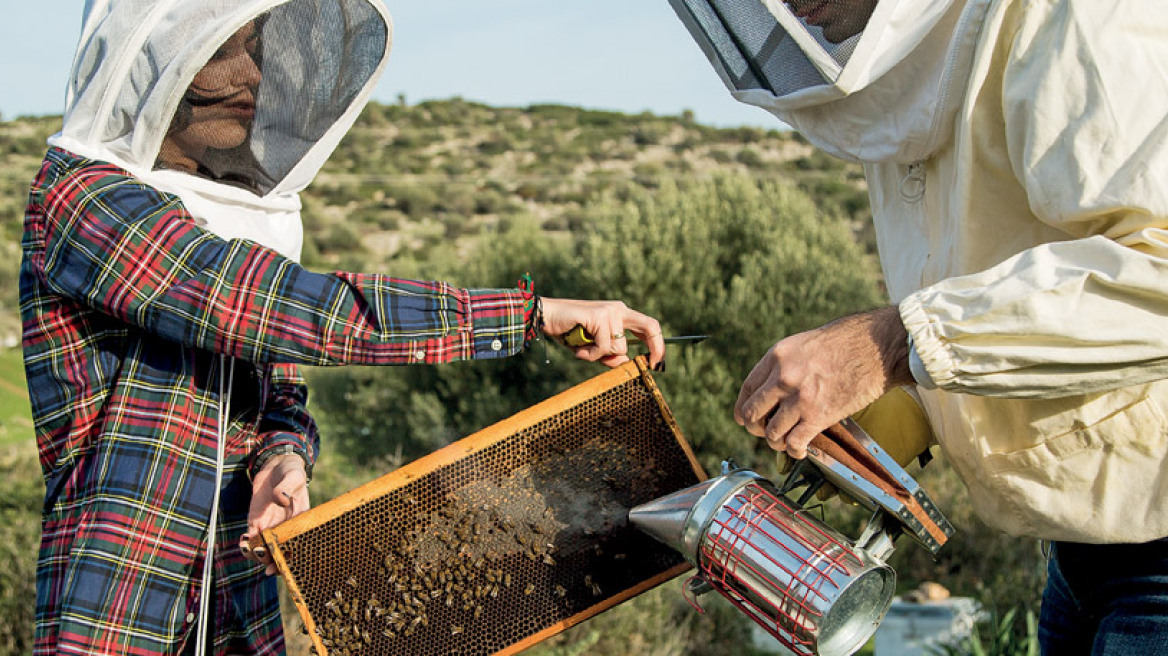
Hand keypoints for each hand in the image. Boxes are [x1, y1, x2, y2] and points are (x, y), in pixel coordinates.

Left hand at [240, 453, 309, 574]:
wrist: (276, 466)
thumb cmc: (291, 472)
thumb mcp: (293, 476)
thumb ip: (287, 487)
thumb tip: (281, 498)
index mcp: (300, 521)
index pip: (297, 545)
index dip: (290, 558)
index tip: (280, 564)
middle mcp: (286, 528)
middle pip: (280, 552)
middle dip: (270, 559)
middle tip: (260, 553)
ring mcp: (271, 526)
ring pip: (264, 549)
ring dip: (256, 554)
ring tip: (248, 547)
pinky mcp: (257, 521)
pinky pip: (251, 538)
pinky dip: (246, 544)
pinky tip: (243, 540)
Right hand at [541, 297, 664, 368]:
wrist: (546, 317)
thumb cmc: (568, 333)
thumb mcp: (593, 349)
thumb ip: (610, 355)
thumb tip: (626, 361)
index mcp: (620, 314)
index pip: (648, 326)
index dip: (658, 344)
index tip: (657, 363)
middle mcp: (618, 310)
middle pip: (650, 327)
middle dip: (656, 347)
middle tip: (653, 365)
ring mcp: (610, 312)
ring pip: (619, 348)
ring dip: (601, 357)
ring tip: (582, 350)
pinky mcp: (599, 316)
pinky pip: (604, 347)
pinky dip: (590, 354)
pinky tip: (578, 349)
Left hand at [735, 307, 911, 458]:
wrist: (876, 346)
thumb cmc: (846, 342)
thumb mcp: (804, 344)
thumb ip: (784, 365)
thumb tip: (772, 388)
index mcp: (777, 357)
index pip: (748, 389)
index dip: (743, 408)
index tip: (745, 418)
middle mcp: (783, 378)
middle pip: (752, 414)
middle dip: (757, 428)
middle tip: (766, 431)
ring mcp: (800, 399)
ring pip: (771, 433)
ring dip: (776, 442)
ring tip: (785, 441)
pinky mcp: (818, 416)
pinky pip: (794, 443)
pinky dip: (794, 451)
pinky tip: (800, 450)